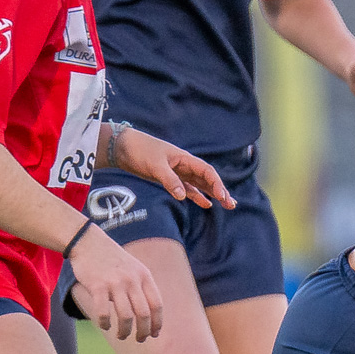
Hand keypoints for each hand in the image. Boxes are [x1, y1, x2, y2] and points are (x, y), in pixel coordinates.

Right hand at [67, 227, 162, 340]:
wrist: (89, 242)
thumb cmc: (112, 260)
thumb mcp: (134, 268)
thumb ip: (142, 287)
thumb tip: (149, 314)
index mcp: (144, 276)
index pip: (157, 305)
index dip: (157, 323)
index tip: (154, 334)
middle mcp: (132, 280)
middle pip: (144, 314)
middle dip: (143, 331)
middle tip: (139, 339)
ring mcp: (115, 282)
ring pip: (126, 316)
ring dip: (125, 331)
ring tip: (121, 335)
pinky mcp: (98, 286)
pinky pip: (103, 312)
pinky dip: (105, 323)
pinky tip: (105, 325)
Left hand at [111, 128, 235, 210]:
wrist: (123, 148)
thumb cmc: (140, 151)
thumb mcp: (155, 166)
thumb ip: (169, 180)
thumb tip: (183, 196)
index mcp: (185, 158)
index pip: (207, 171)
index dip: (217, 184)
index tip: (222, 197)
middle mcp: (185, 165)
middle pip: (208, 179)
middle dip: (221, 191)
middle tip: (231, 205)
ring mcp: (178, 172)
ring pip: (200, 184)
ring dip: (213, 194)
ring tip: (226, 205)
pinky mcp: (170, 179)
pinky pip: (188, 189)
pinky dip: (197, 196)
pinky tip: (206, 204)